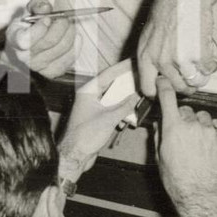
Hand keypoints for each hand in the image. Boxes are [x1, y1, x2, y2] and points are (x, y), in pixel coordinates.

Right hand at [7, 0, 77, 77]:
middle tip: (64, 18)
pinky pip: (69, 58)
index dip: (39, 28)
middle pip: (50, 41)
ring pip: (62, 48)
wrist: (26, 46)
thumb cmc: (28, 26)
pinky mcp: (51, 72)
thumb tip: (45, 8)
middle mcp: (24, 56)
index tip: (48, 18)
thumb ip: (37, 4)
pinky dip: (76, 46)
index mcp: (15, 38)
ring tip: (69, 26)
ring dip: (70, 33)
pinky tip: (74, 38)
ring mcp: (38, 66)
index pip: (26, 39)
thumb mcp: (29, 10)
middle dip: (62, 25)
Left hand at [58, 60, 140, 180]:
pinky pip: (111, 108)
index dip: (122, 67)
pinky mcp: (96, 117)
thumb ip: (125, 105)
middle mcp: (89, 97)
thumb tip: (137, 95)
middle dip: (126, 82)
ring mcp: (92, 107)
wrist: (75, 156)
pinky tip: (131, 109)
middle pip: (111, 84)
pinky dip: (121, 108)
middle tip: (141, 74)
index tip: (134, 61)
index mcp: (87, 92)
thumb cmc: (85, 136)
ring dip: (125, 97)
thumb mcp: (109, 118)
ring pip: (112, 97)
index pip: (108, 74)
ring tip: (139, 90)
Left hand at [137, 0, 216, 96]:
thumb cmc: (167, 9)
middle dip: (186, 85)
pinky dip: (211, 66)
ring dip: (200, 78)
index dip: (160, 91)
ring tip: (202, 69)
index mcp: (145, 57)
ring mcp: (180, 61)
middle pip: (176, 88)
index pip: (148, 89)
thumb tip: (156, 74)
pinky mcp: (198, 56)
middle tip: (192, 78)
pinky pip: (207, 71)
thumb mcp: (149, 34)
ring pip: (193, 83)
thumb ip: (151, 55)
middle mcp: (160, 62)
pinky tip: (209, 58)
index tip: (169, 87)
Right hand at [155, 78, 216, 216]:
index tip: (162, 81)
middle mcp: (191, 124)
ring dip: (200, 123)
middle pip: (186, 109)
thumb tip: (160, 124)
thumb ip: (159, 136)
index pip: (167, 97)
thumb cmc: (176, 178)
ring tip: (198, 138)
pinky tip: (213, 135)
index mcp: (173, 127)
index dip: (164, 86)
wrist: (197, 192)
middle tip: (182, 132)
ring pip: (204, 116)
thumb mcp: (159, 156)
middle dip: (183, 117)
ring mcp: (208, 130)